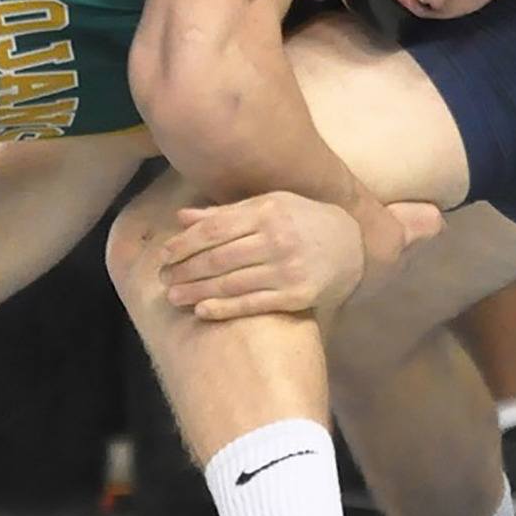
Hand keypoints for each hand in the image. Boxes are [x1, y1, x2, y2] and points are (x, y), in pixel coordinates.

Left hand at [157, 192, 442, 319]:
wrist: (352, 245)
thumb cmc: (302, 219)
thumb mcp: (269, 205)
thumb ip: (225, 212)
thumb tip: (181, 217)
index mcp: (267, 211)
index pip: (214, 229)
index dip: (184, 244)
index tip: (163, 254)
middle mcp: (277, 239)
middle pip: (218, 258)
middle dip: (185, 270)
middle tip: (162, 279)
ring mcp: (288, 269)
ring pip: (231, 282)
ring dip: (197, 292)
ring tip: (173, 297)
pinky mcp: (298, 295)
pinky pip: (253, 304)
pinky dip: (224, 308)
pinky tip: (201, 310)